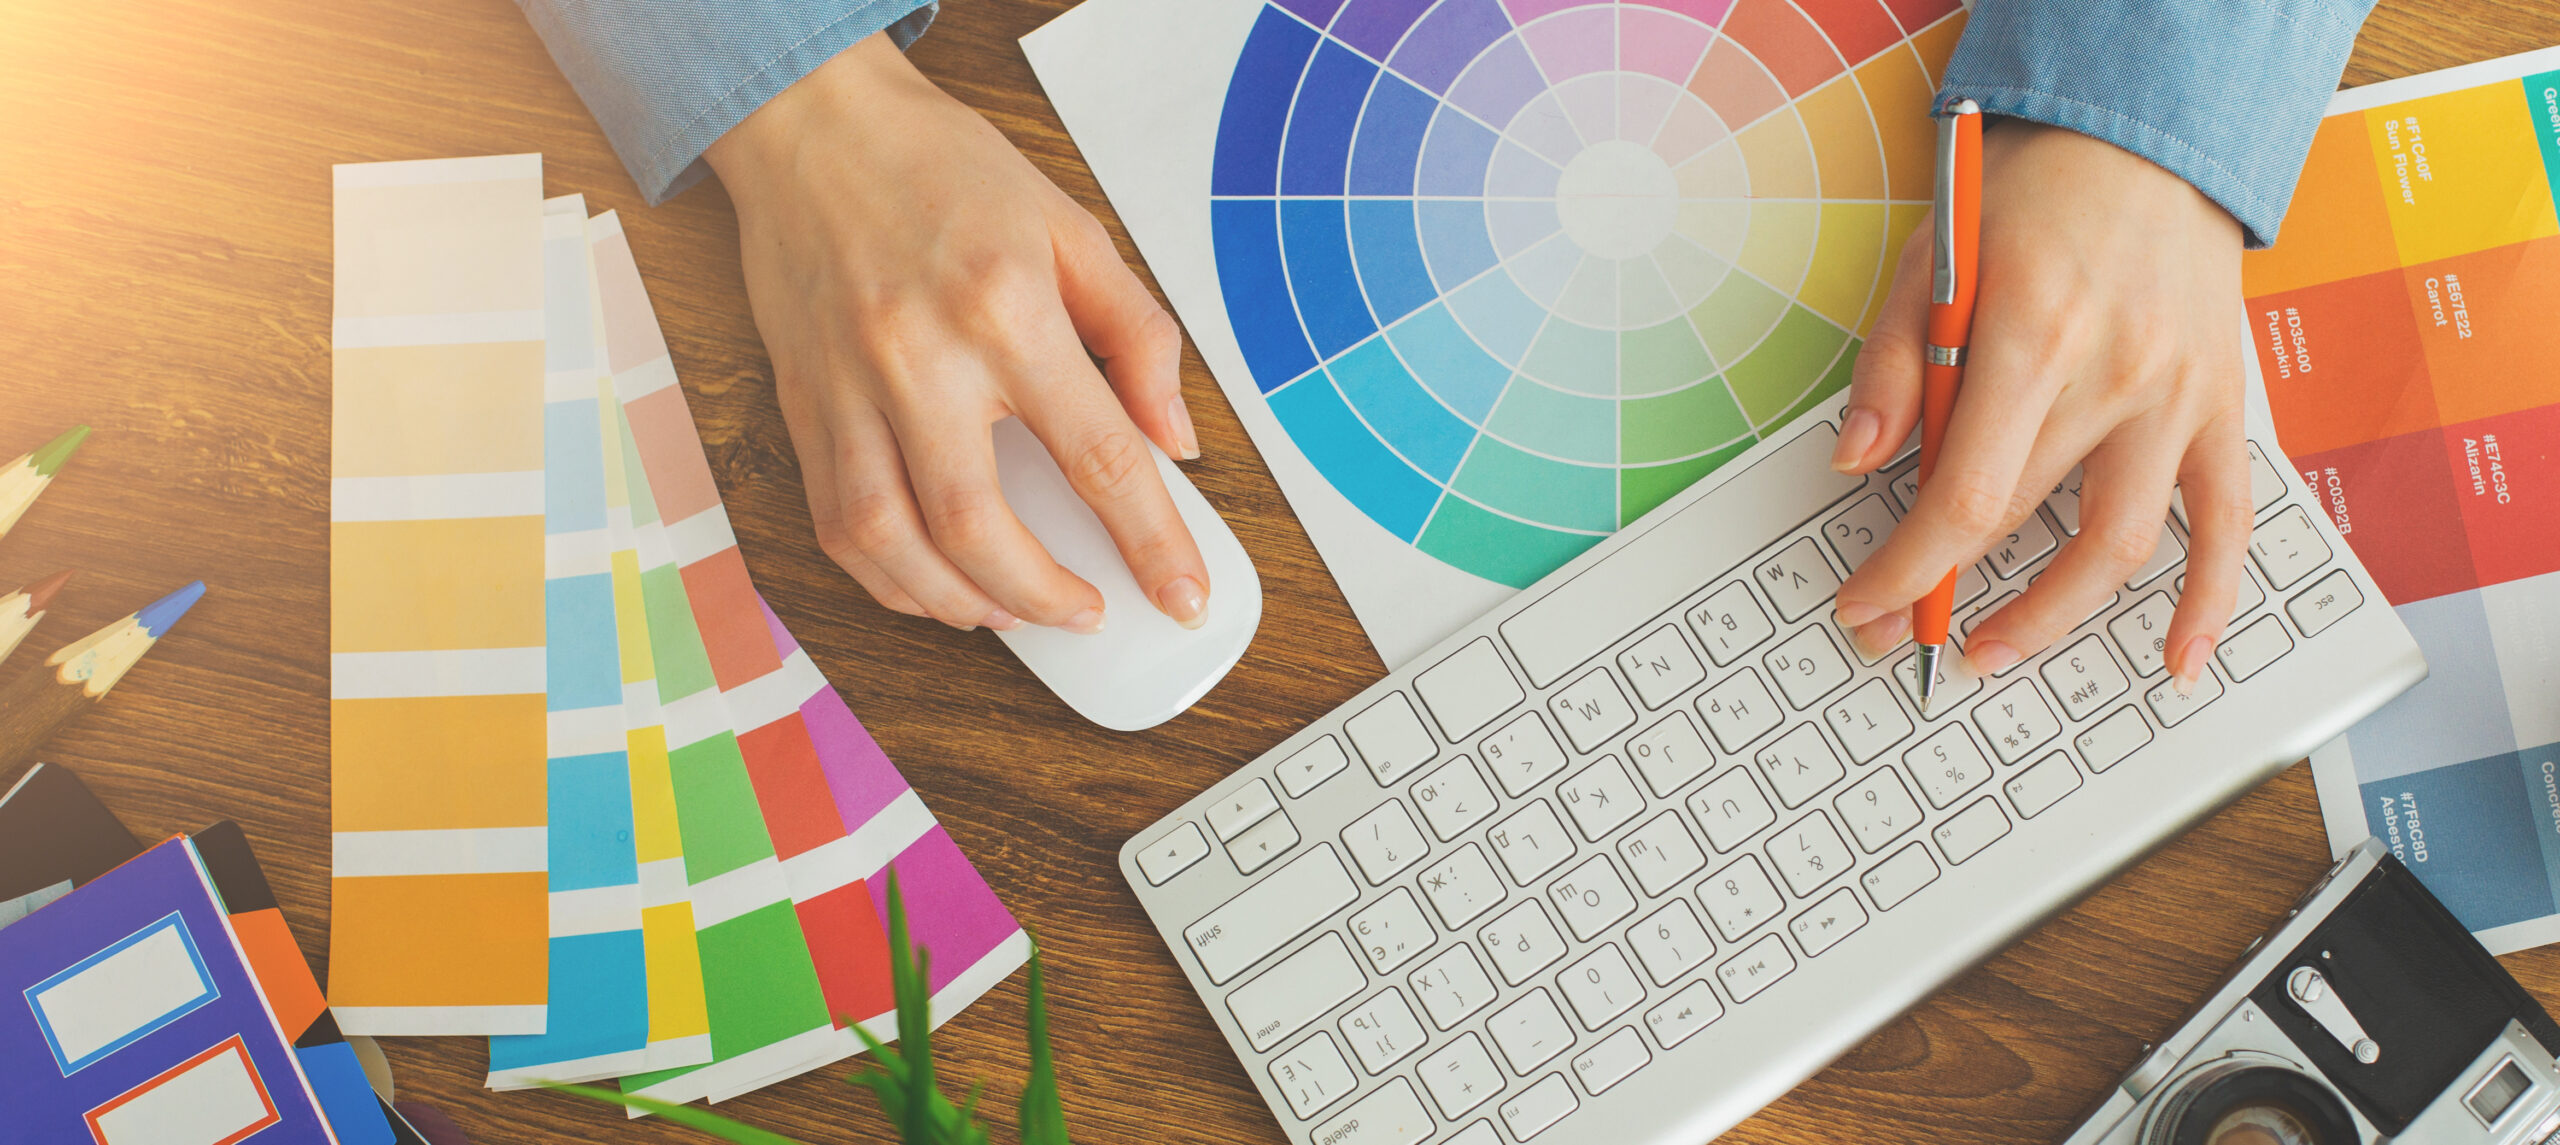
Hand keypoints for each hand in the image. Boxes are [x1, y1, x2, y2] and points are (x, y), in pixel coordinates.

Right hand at [705, 33, 1208, 633]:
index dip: (1149, 542)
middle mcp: (922, 357)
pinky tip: (933, 583)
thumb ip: (1138, 336)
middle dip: (1044, 597)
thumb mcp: (1072, 230)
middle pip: (980, 528)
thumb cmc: (944, 170)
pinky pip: (836, 524)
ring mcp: (848, 387)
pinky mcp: (801, 404)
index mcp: (1008, 307)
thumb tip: (1175, 441)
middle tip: (1087, 613)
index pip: (1096, 455)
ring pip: (893, 543)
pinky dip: (889, 576)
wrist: (815, 123)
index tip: (1181, 596)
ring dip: (960, 604)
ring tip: (1011, 612)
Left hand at [1827, 121, 2249, 692]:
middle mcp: (2118, 374)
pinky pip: (2230, 522)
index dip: (1907, 568)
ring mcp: (2179, 397)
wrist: (2150, 138)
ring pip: (2121, 544)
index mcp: (2034, 336)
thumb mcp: (1934, 258)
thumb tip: (1855, 463)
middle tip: (1894, 626)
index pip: (1964, 493)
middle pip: (2025, 519)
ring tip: (1991, 653)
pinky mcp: (2223, 407)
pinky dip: (2207, 602)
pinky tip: (2177, 661)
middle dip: (1947, 589)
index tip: (1863, 603)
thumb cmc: (2033, 193)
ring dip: (2051, 616)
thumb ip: (1893, 366)